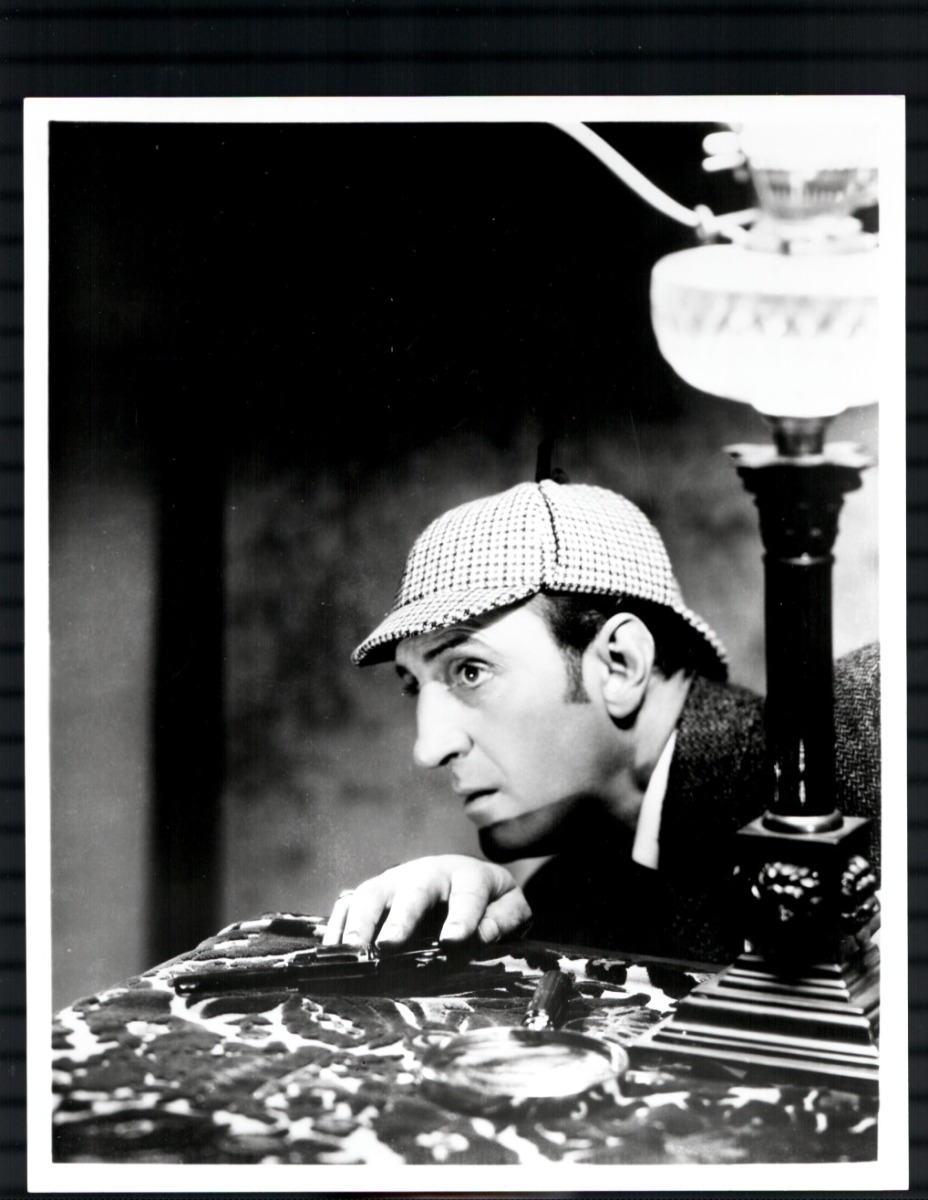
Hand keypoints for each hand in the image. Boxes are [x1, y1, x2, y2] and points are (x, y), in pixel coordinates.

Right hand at [322, 854, 531, 949]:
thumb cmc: (489, 905)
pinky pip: (348, 905)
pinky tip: (330, 950)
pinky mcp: (372, 896)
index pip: (468, 893)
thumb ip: (504, 921)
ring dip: (361, 921)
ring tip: (353, 949)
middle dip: (401, 917)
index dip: (463, 916)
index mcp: (468, 876)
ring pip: (373, 894)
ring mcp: (395, 883)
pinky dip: (336, 925)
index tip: (453, 941)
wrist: (463, 884)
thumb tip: (483, 936)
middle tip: (390, 944)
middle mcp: (427, 874)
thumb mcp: (510, 908)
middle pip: (413, 891)